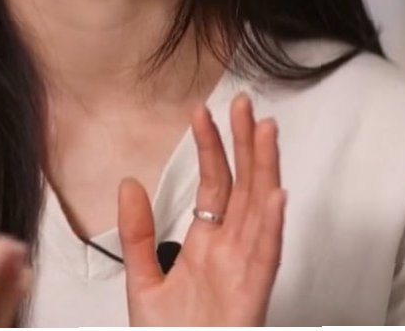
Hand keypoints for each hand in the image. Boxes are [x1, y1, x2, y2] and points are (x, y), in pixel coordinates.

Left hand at [119, 93, 285, 325]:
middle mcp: (231, 256)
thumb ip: (138, 234)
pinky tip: (275, 195)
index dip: (212, 149)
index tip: (201, 112)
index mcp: (208, 248)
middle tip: (244, 103)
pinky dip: (271, 228)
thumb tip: (129, 183)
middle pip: (244, 191)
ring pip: (260, 216)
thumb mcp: (142, 283)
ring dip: (265, 174)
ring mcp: (244, 276)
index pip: (216, 187)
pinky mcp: (250, 300)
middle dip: (246, 147)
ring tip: (266, 131)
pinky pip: (264, 260)